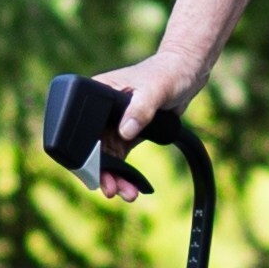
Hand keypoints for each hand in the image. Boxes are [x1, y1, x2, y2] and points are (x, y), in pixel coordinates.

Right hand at [81, 54, 199, 201]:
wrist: (186, 73)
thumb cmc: (168, 73)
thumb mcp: (155, 89)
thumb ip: (140, 109)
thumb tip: (124, 132)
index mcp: (97, 93)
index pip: (82, 128)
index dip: (85, 154)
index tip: (94, 174)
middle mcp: (101, 111)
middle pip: (92, 148)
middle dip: (100, 172)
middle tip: (111, 190)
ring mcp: (114, 123)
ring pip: (106, 157)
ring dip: (115, 177)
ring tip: (127, 194)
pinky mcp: (128, 133)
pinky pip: (120, 158)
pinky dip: (125, 174)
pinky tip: (132, 187)